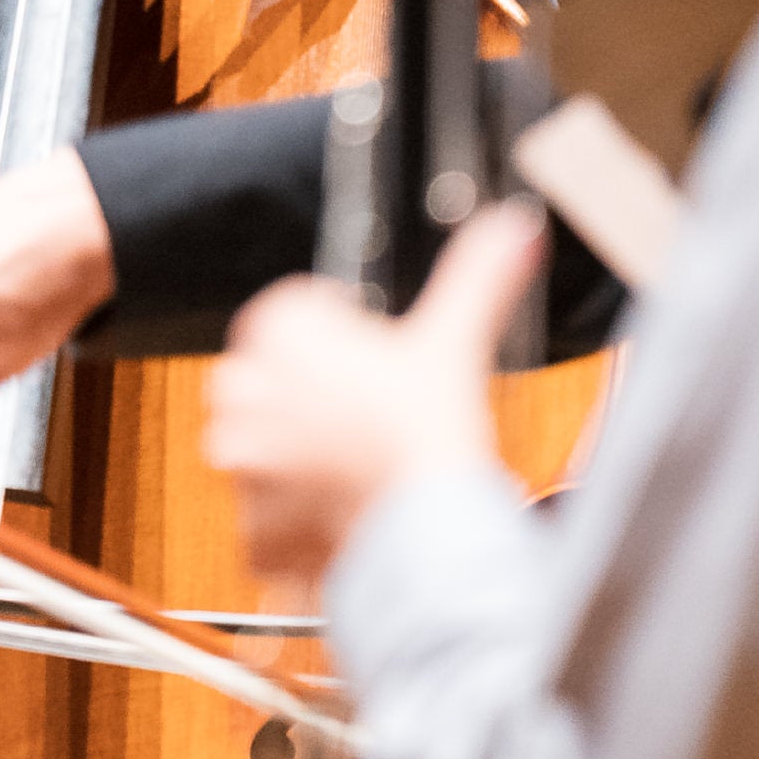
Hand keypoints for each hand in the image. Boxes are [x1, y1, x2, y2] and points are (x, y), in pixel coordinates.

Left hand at [204, 203, 544, 585]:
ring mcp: (244, 469)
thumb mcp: (454, 340)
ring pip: (255, 450)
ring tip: (356, 467)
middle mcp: (244, 396)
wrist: (429, 532)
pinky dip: (296, 524)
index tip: (369, 354)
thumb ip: (479, 274)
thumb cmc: (431, 430)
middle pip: (260, 379)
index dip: (334, 331)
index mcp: (280, 333)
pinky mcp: (254, 531)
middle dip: (298, 391)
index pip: (290, 313)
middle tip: (361, 412)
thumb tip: (515, 226)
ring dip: (292, 457)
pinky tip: (344, 514)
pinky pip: (264, 522)